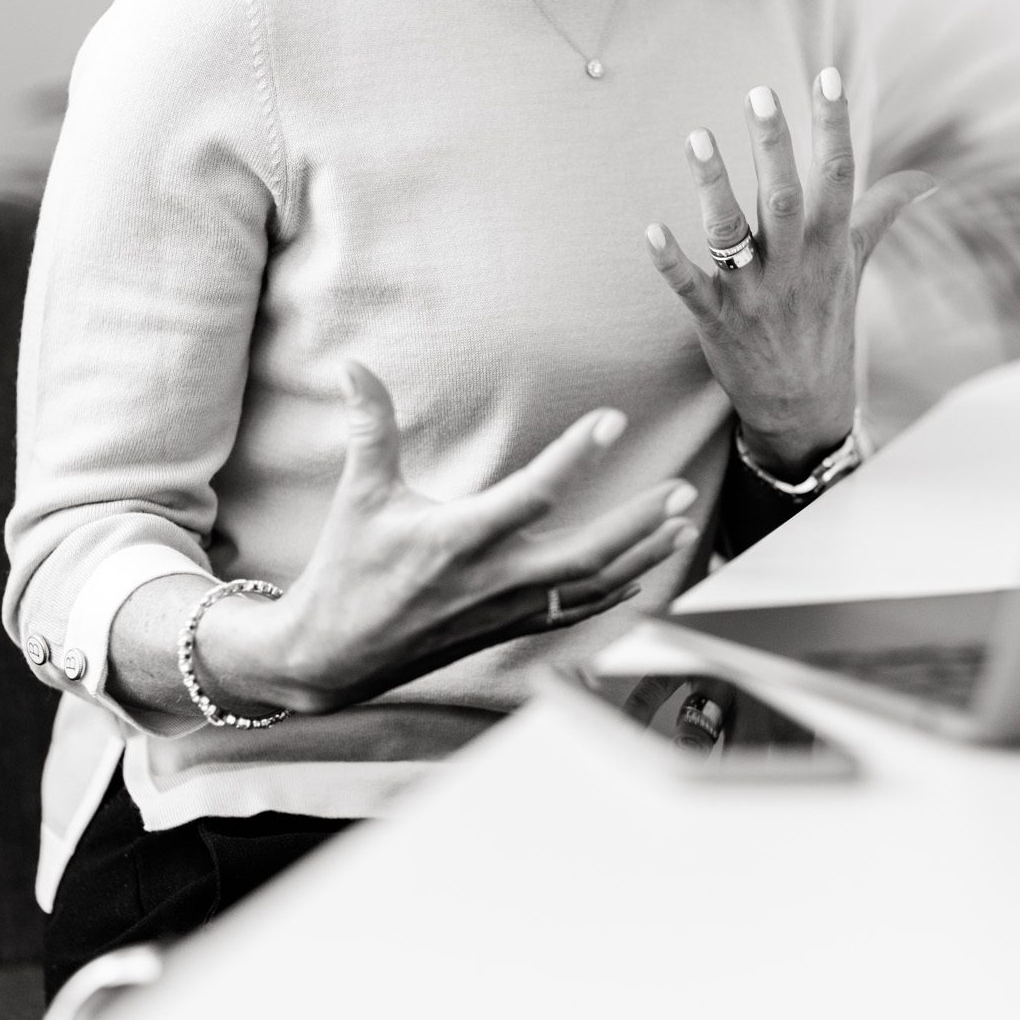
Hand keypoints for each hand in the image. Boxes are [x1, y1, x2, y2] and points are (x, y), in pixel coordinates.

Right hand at [200, 362, 698, 714]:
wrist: (336, 654)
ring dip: (642, 555)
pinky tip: (643, 572)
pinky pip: (575, 612)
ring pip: (591, 586)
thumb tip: (352, 365)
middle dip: (639, 523)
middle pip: (587, 553)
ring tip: (683, 525)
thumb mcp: (359, 494)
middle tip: (681, 490)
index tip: (613, 420)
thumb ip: (369, 426)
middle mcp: (493, 579)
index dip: (576, 455)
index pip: (533, 493)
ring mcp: (507, 610)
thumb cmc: (348, 569)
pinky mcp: (510, 630)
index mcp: (459, 538)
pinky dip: (615, 592)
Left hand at [646, 69, 936, 476]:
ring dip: (712, 187)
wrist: (802, 405)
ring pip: (730, 234)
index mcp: (829, 247)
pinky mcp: (715, 319)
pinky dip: (669, 261)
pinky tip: (649, 230)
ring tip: (697, 137)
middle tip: (759, 95)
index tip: (825, 76)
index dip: (832, 126)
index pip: (836, 176)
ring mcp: (752, 293)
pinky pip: (689, 287)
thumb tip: (929, 180)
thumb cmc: (827, 322)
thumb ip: (882, 212)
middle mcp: (793, 266)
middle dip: (772, 147)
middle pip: (783, 198)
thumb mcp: (856, 264)